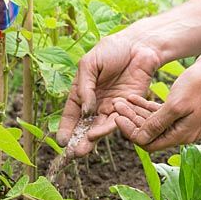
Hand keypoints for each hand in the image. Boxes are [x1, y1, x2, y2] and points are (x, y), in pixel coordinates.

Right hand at [57, 35, 160, 156]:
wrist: (139, 46)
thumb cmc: (112, 50)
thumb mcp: (90, 64)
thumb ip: (85, 87)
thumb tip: (85, 110)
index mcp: (82, 91)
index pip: (71, 113)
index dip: (65, 128)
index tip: (61, 141)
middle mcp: (95, 103)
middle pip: (84, 125)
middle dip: (78, 139)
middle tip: (72, 153)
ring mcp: (111, 107)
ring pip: (99, 127)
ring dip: (91, 139)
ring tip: (83, 150)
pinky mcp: (127, 108)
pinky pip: (117, 121)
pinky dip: (107, 128)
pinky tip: (98, 134)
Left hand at [114, 53, 200, 151]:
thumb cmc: (200, 85)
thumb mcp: (175, 106)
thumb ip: (156, 124)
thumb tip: (140, 140)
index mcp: (181, 135)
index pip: (149, 143)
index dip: (131, 133)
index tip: (117, 118)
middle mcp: (182, 132)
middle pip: (149, 133)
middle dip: (131, 121)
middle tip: (115, 106)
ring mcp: (182, 121)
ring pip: (152, 122)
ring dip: (136, 113)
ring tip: (120, 101)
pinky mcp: (182, 109)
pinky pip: (159, 112)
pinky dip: (146, 106)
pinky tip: (133, 98)